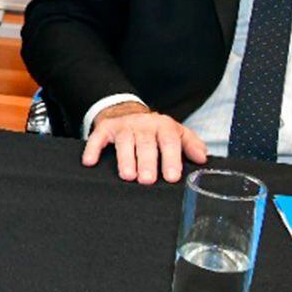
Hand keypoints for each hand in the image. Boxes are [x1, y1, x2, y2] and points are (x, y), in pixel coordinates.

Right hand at [81, 102, 208, 184]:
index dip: (171, 159)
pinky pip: (97, 138)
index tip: (171, 176)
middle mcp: (144, 124)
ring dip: (125, 158)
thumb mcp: (177, 133)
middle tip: (147, 180)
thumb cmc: (155, 130)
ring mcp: (123, 126)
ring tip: (127, 176)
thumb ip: (191, 145)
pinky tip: (90, 162)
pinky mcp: (105, 128)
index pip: (170, 142)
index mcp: (164, 126)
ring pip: (124, 142)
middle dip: (147, 162)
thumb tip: (202, 159)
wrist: (127, 112)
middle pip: (146, 144)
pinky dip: (93, 149)